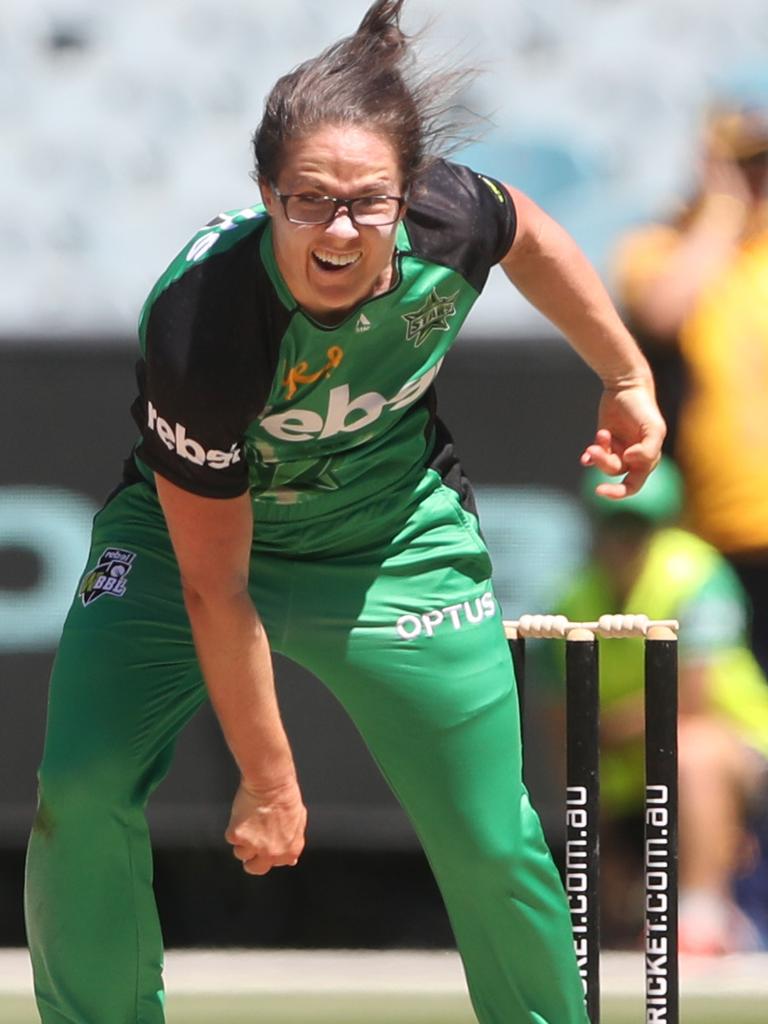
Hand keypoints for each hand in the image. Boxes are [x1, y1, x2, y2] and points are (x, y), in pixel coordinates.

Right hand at [225, 778, 306, 875]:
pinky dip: (234, 826)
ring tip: (250, 820)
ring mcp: (254, 846)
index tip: (266, 843)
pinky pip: (231, 838)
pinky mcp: (238, 836)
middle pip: (254, 868)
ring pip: (240, 853)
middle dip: (251, 859)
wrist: (271, 782)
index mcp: (289, 851)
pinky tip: (244, 814)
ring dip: (243, 839)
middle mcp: (272, 853)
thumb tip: (291, 861)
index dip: (267, 853)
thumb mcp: (298, 822)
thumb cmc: (286, 796)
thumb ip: (293, 842)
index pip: (273, 865)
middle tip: (250, 842)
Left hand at [580, 383, 665, 497]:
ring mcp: (617, 450)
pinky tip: (585, 456)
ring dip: (598, 453)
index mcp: (647, 459)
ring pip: (604, 463)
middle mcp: (632, 457)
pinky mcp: (603, 441)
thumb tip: (629, 461)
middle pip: (615, 472)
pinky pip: (593, 457)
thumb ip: (648, 449)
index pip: (634, 485)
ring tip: (602, 434)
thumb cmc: (643, 407)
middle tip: (594, 448)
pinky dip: (588, 457)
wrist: (626, 385)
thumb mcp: (653, 428)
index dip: (619, 492)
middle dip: (603, 462)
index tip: (599, 490)